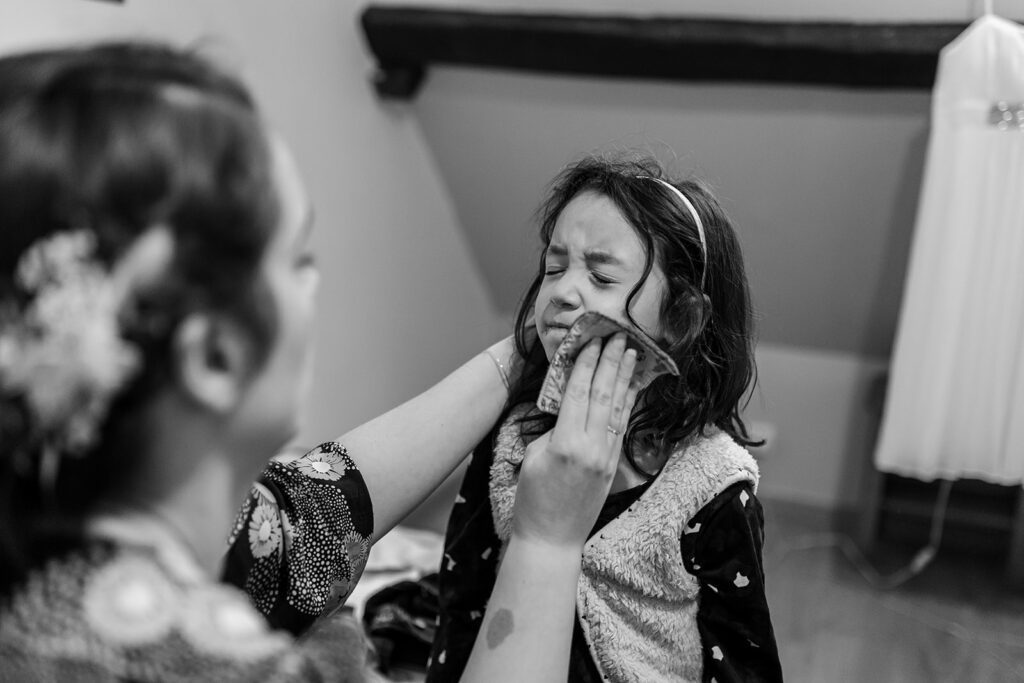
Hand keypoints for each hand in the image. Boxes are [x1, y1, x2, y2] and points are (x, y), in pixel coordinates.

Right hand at [511, 333, 638, 548]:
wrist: (552, 540)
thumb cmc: (532, 502)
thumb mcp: (532, 459)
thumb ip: (552, 431)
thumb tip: (566, 413)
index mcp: (564, 443)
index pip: (577, 393)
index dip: (584, 364)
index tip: (590, 341)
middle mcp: (590, 447)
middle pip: (602, 394)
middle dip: (610, 362)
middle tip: (617, 336)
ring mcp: (605, 457)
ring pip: (617, 408)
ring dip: (625, 378)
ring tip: (632, 352)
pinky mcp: (613, 466)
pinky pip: (621, 426)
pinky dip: (627, 403)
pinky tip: (632, 387)